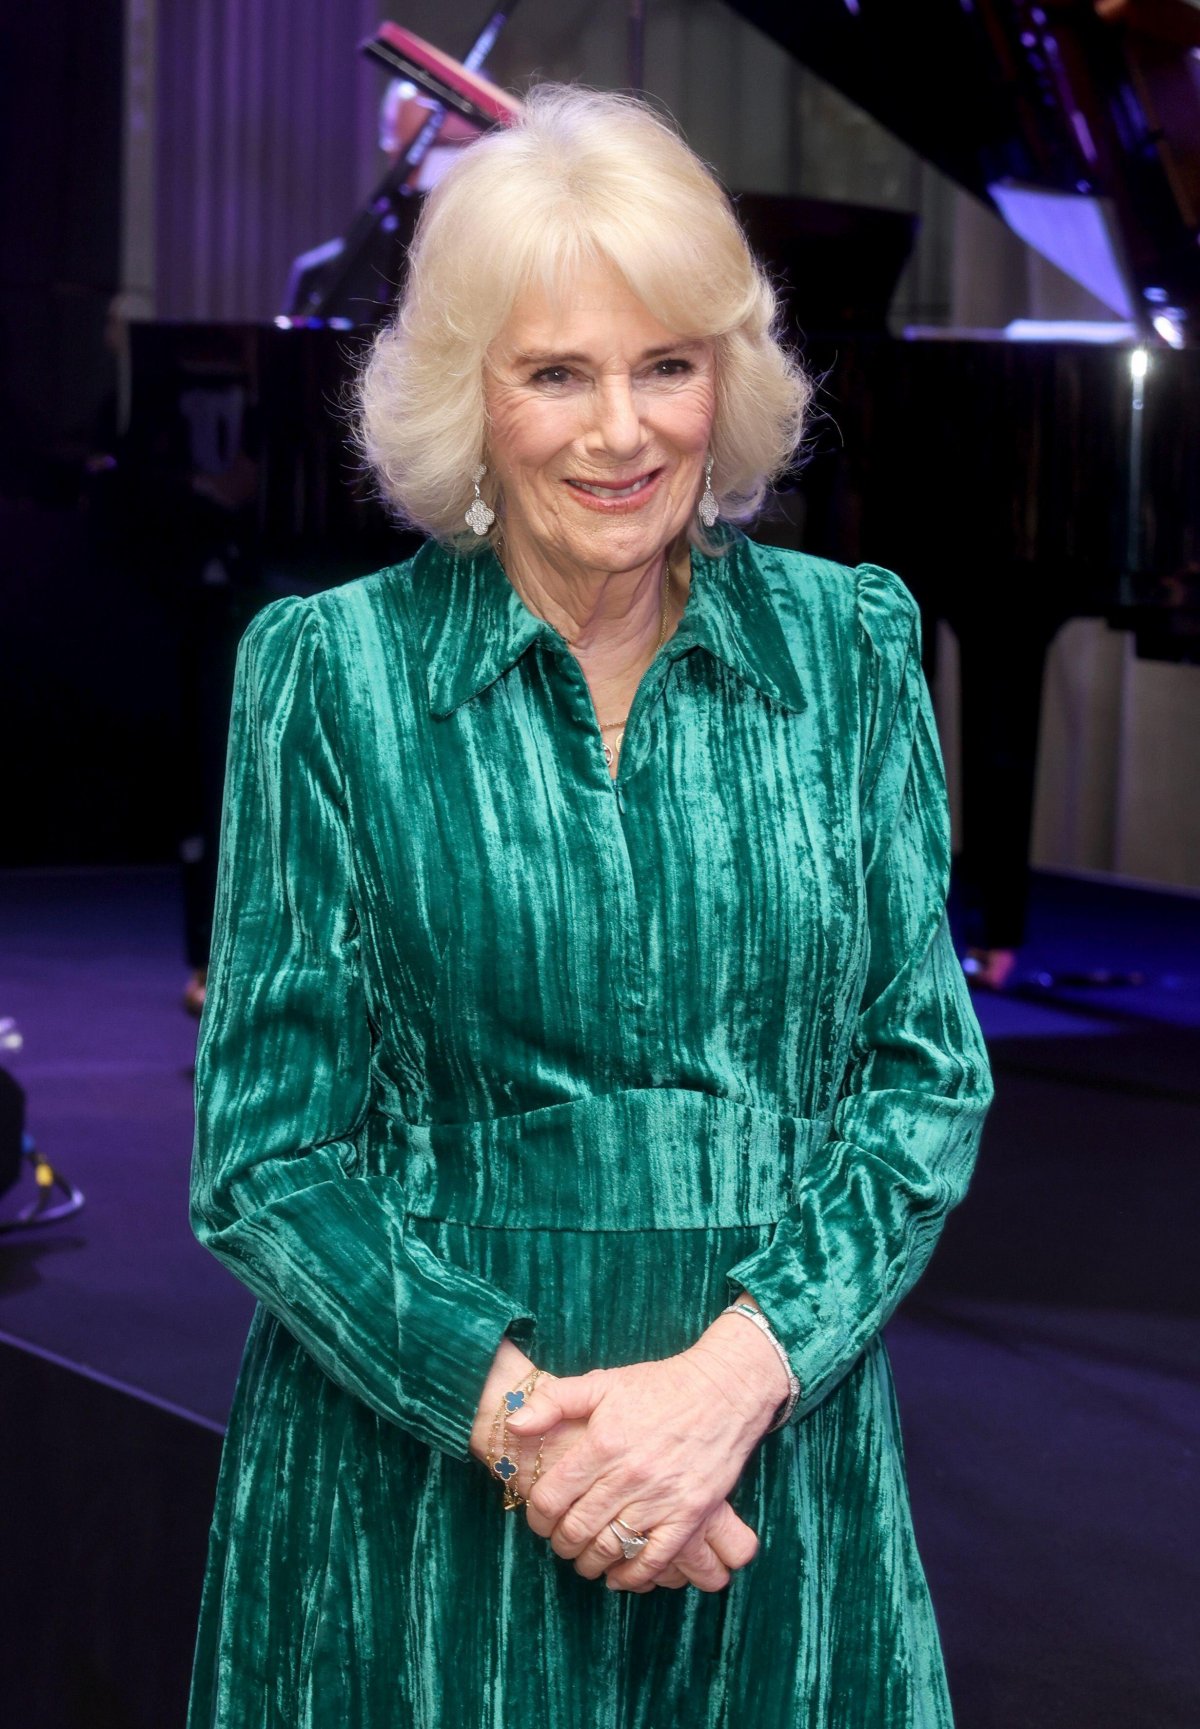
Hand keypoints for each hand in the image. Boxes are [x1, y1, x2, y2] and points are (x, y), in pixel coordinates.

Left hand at [502, 1408, 751, 1590]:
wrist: (723, 1391)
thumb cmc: (659, 1386)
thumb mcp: (603, 1382)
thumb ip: (554, 1401)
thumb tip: (513, 1424)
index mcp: (602, 1443)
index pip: (552, 1496)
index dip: (537, 1516)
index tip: (539, 1519)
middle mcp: (628, 1474)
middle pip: (577, 1529)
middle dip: (560, 1543)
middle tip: (560, 1543)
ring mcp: (661, 1498)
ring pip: (611, 1548)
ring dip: (590, 1563)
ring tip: (584, 1560)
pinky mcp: (690, 1514)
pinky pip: (654, 1560)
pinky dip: (632, 1576)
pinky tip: (619, 1576)